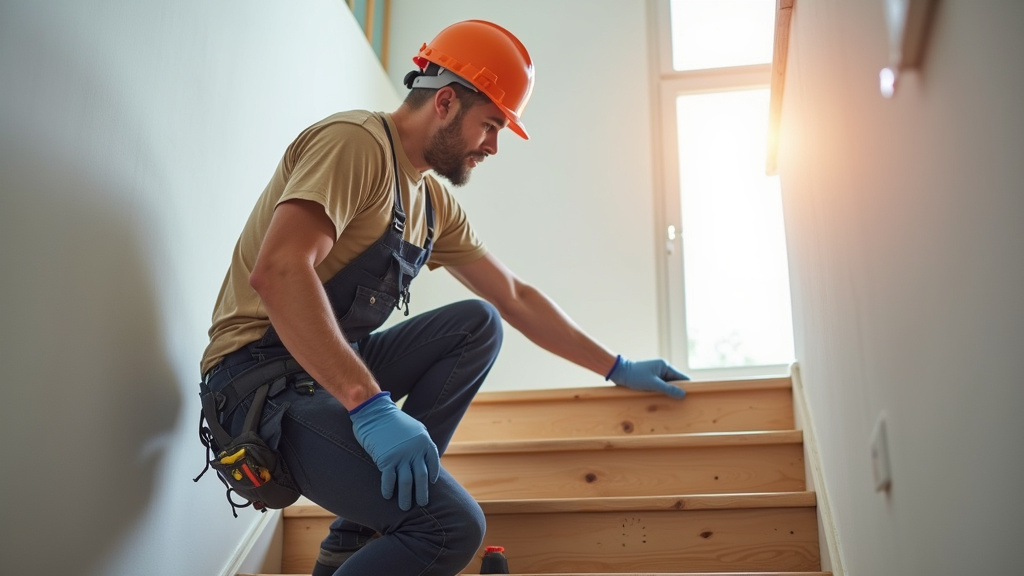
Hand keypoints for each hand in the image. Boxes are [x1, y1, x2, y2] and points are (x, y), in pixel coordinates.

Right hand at [349, 392, 439, 509]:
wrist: (375, 412)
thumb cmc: (392, 420)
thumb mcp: (414, 428)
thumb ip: (420, 442)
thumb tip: (423, 457)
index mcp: (424, 441)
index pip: (432, 462)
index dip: (432, 474)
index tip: (431, 483)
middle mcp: (415, 451)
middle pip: (421, 477)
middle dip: (422, 492)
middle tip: (423, 504)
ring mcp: (401, 456)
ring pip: (407, 482)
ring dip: (406, 497)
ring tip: (406, 507)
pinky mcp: (386, 459)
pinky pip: (389, 479)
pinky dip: (389, 489)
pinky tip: (388, 497)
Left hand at [607, 355, 688, 398]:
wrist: (619, 372)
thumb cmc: (635, 376)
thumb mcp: (653, 383)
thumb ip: (668, 389)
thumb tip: (683, 394)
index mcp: (665, 366)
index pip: (682, 377)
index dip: (687, 387)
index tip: (692, 397)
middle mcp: (662, 369)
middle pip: (675, 382)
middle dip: (677, 392)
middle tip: (681, 404)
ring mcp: (656, 374)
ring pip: (667, 386)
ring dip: (668, 393)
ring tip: (671, 404)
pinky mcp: (650, 379)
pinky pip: (660, 387)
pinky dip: (661, 393)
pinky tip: (662, 400)